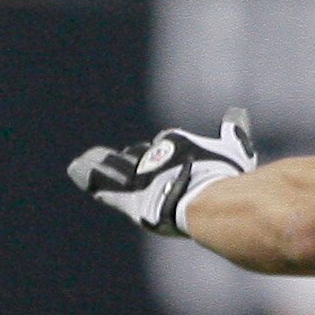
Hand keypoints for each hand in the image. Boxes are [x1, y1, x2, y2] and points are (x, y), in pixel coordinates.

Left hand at [67, 107, 255, 235]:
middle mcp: (154, 155)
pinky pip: (103, 184)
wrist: (205, 201)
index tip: (165, 160)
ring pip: (116, 167)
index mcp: (177, 142)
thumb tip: (238, 113)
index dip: (165, 153)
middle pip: (139, 156)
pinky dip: (89, 176)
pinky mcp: (127, 197)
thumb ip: (233, 132)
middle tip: (123, 165)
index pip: (167, 143)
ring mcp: (138, 176)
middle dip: (132, 161)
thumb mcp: (232, 151)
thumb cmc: (222, 177)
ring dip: (102, 164)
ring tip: (86, 161)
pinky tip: (76, 170)